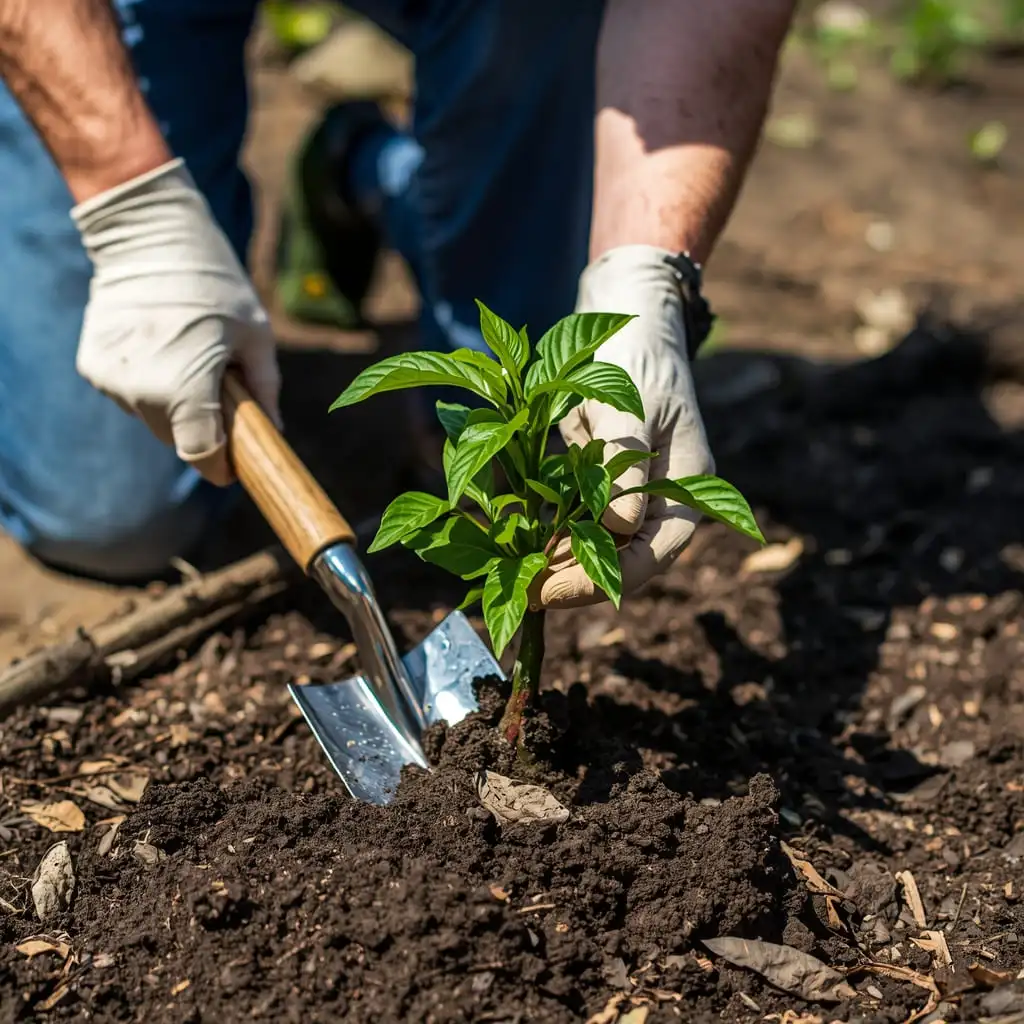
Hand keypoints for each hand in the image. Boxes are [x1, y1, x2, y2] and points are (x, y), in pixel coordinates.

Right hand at [73, 158, 280, 485]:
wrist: (149, 234)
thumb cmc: (216, 283)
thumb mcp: (256, 336)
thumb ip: (265, 390)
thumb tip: (275, 432)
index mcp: (185, 386)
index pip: (201, 454)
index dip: (221, 465)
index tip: (234, 466)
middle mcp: (142, 390)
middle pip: (178, 438)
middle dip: (203, 427)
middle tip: (221, 391)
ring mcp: (112, 378)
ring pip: (152, 418)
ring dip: (174, 404)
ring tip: (191, 357)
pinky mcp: (94, 365)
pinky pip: (130, 395)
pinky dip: (149, 384)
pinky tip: (163, 347)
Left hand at [536, 245, 713, 608]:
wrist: (623, 320)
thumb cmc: (632, 355)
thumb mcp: (629, 402)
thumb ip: (622, 464)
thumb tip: (619, 528)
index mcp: (687, 485)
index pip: (652, 554)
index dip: (602, 580)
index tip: (553, 590)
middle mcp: (661, 500)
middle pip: (622, 562)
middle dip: (571, 582)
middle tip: (520, 592)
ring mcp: (630, 496)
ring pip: (595, 550)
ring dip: (554, 566)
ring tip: (510, 579)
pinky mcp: (599, 487)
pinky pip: (575, 525)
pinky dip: (547, 540)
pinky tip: (514, 549)